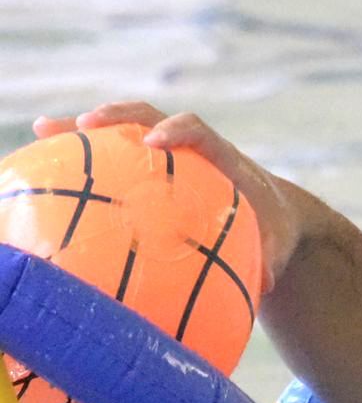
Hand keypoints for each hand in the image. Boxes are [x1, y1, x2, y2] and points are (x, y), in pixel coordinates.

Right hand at [34, 103, 304, 291]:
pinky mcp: (153, 163)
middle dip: (117, 116)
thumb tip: (264, 286)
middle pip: (149, 117)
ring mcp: (169, 150)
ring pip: (123, 130)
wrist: (274, 210)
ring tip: (46, 131)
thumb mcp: (275, 243)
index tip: (154, 141)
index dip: (177, 130)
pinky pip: (116, 153)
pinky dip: (85, 154)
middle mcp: (192, 146)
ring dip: (86, 129)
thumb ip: (269, 259)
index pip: (198, 131)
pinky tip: (48, 161)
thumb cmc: (273, 228)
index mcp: (224, 158)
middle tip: (84, 125)